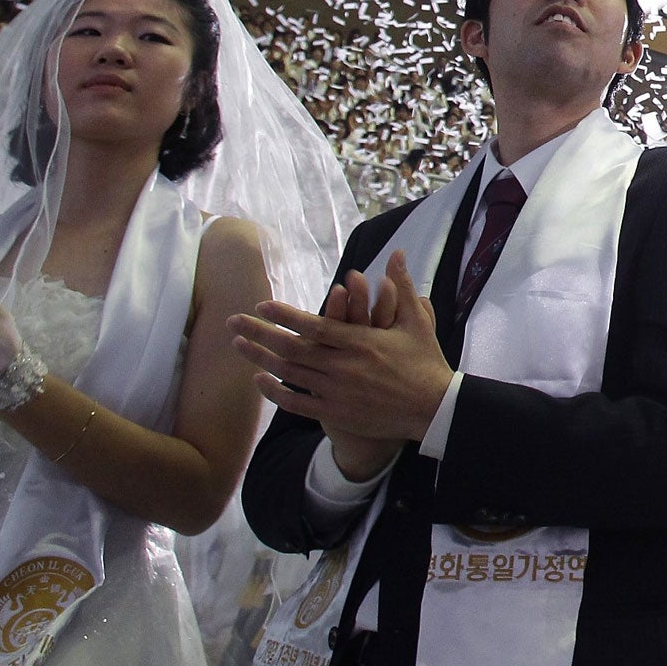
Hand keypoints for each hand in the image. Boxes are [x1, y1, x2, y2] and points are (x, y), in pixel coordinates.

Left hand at [230, 252, 453, 445]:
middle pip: (291, 348)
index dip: (284, 315)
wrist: (433, 408)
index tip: (262, 306)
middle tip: (233, 321)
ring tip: (237, 346)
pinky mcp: (336, 412)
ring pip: (288, 374)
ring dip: (259, 359)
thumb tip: (396, 253)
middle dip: (259, 333)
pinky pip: (296, 402)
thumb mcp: (416, 319)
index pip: (314, 325)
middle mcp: (343, 367)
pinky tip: (258, 380)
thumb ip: (402, 285)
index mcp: (361, 341)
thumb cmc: (425, 360)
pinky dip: (274, 392)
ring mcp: (336, 392)